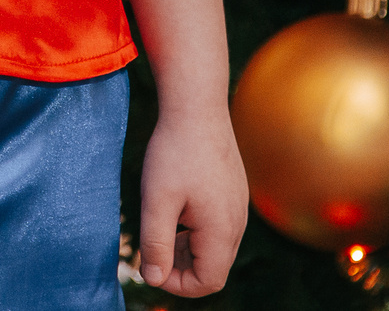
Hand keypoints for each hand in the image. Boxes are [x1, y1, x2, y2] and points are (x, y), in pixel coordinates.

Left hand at [135, 105, 247, 296]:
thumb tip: (152, 279)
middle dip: (181, 267)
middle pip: (214, 267)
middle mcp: (237, 222)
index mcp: (222, 229)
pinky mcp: (233, 191)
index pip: (208, 282)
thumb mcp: (157, 201)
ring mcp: (238, 206)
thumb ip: (156, 244)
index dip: (177, 284)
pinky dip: (196, 230)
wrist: (197, 105)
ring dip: (187, 248)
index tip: (150, 265)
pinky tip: (175, 208)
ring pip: (216, 247)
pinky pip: (218, 226)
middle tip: (152, 249)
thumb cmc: (175, 151)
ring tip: (161, 227)